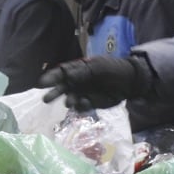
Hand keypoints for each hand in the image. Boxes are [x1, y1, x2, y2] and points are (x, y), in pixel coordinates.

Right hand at [37, 55, 153, 110]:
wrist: (130, 82)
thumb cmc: (113, 69)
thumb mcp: (98, 67)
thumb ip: (82, 72)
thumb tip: (67, 76)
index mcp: (77, 70)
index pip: (61, 73)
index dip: (51, 77)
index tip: (42, 83)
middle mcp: (77, 82)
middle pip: (61, 87)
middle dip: (54, 93)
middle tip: (46, 99)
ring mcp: (83, 93)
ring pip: (70, 98)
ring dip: (68, 100)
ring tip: (69, 102)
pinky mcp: (90, 104)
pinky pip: (81, 107)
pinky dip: (80, 106)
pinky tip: (84, 103)